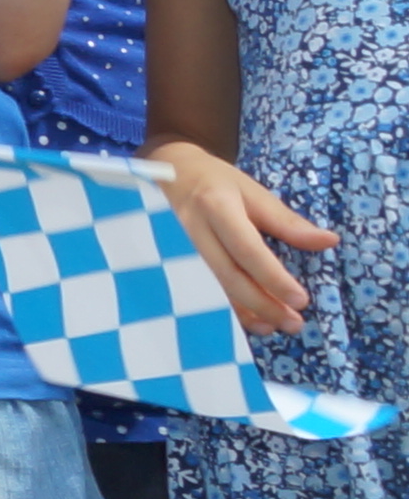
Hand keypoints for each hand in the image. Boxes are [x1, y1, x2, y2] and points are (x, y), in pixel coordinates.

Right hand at [152, 142, 335, 332]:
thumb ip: (288, 222)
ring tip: (274, 327)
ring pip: (210, 289)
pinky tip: (248, 321)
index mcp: (216, 206)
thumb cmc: (217, 182)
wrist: (167, 172)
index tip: (301, 300)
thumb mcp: (254, 193)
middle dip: (263, 304)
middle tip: (294, 322)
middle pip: (227, 276)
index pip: (247, 249)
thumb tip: (330, 241)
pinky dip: (224, 309)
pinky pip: (198, 291)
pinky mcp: (168, 261)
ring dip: (244, 313)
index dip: (273, 278)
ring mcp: (173, 248)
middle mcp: (190, 230)